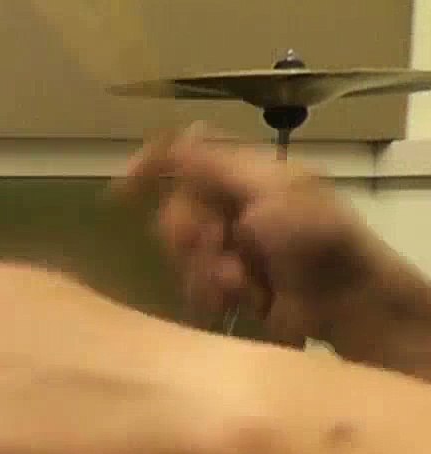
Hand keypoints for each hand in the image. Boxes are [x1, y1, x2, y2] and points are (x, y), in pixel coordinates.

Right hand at [122, 126, 430, 372]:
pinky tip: (238, 300)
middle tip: (212, 246)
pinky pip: (193, 285)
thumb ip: (219, 165)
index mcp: (249, 176)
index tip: (121, 190)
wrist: (347, 305)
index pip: (188, 157)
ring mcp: (233, 247)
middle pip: (177, 211)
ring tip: (239, 283)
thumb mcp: (271, 191)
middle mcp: (236, 207)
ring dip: (204, 270)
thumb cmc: (318, 242)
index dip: (152, 167)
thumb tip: (179, 132)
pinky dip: (210, 294)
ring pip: (183, 254)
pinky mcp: (230, 285)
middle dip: (189, 235)